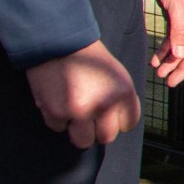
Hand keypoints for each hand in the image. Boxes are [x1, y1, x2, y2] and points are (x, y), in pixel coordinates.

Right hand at [26, 41, 141, 148]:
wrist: (60, 42)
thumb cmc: (91, 60)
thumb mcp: (118, 76)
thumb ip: (122, 101)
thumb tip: (118, 125)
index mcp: (123, 94)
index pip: (128, 124)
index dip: (117, 119)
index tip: (109, 111)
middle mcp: (103, 105)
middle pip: (106, 138)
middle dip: (98, 130)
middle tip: (90, 118)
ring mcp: (78, 111)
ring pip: (82, 141)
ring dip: (77, 129)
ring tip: (74, 111)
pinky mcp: (54, 112)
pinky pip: (58, 129)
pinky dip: (57, 119)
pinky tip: (58, 101)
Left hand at [151, 0, 183, 87]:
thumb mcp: (178, 10)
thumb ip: (179, 33)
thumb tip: (180, 57)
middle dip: (181, 67)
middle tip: (169, 82)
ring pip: (180, 47)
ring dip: (171, 61)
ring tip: (159, 73)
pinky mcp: (174, 18)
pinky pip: (171, 39)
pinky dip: (164, 50)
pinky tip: (155, 60)